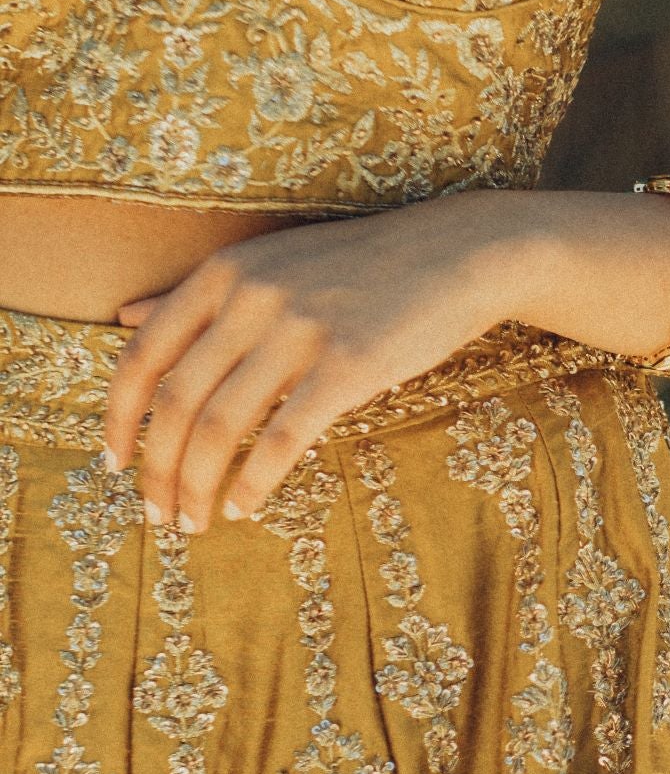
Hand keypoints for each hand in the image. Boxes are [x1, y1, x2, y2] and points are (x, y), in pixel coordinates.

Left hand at [102, 193, 515, 530]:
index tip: (114, 463)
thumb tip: (122, 318)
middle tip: (159, 512)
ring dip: (199, 486)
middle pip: (176, 402)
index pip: (143, 356)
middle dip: (159, 470)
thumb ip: (195, 296)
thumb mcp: (266, 265)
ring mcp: (299, 331)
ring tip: (197, 519)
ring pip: (220, 427)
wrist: (452, 254)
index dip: (117, 417)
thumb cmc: (356, 267)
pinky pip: (282, 439)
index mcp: (222, 275)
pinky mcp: (349, 366)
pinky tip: (245, 506)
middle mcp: (251, 298)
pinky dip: (254, 483)